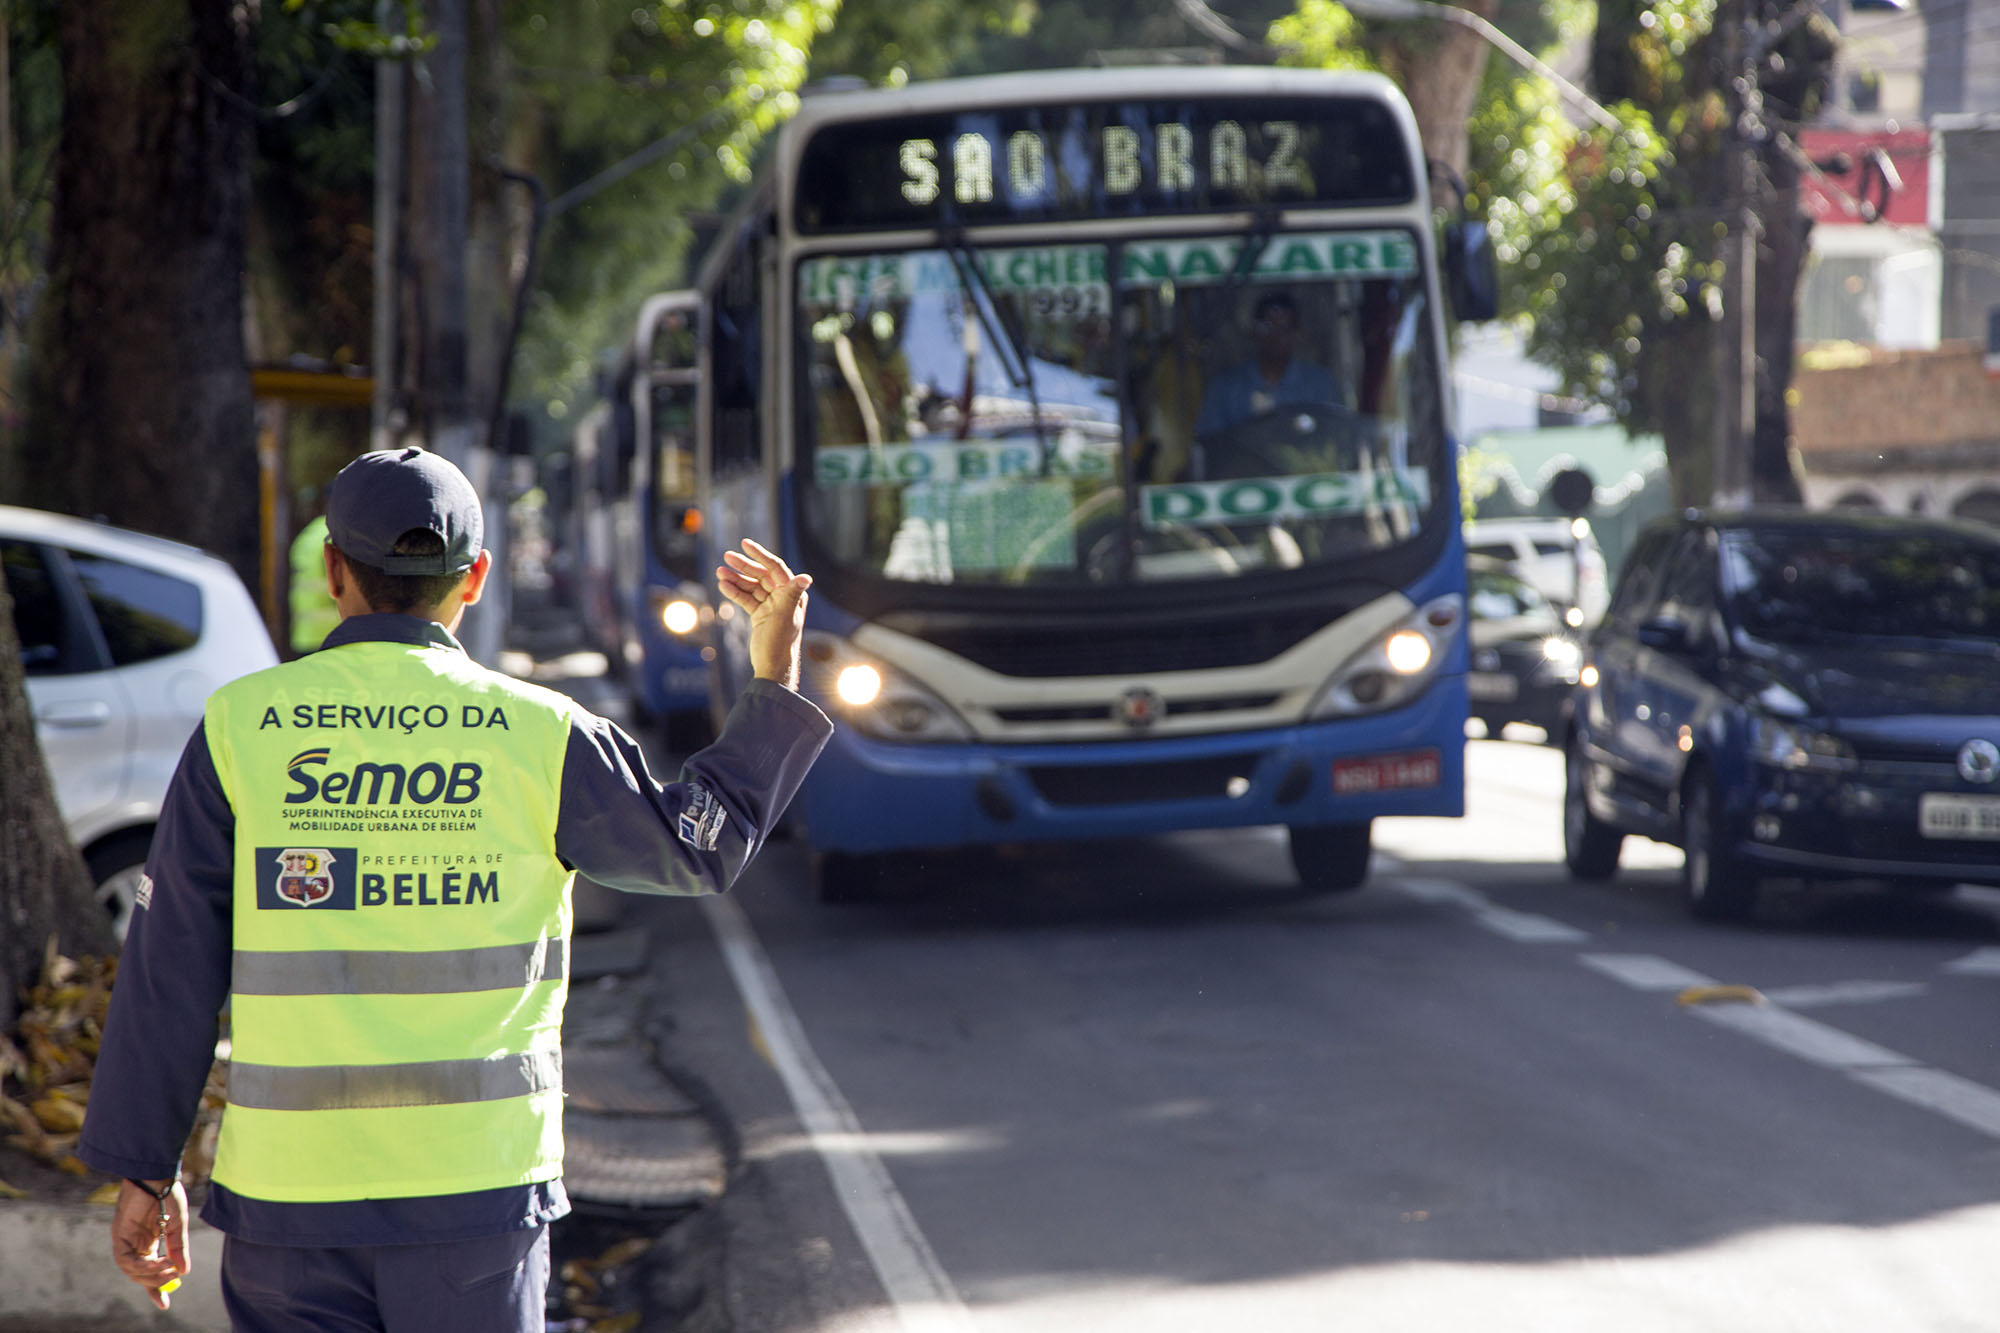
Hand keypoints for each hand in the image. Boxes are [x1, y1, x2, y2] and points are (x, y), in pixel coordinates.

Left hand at [111, 1177, 188, 1309]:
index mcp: (150, 1242)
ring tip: (169, 1268)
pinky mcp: (119, 1235)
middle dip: (155, 1283)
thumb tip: (183, 1271)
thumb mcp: (178, 1224)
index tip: (165, 1304)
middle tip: (172, 1280)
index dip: (156, 1288)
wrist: (157, 1175)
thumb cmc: (168, 1194)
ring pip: (131, 1271)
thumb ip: (178, 1247)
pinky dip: (141, 1265)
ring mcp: (126, 1240)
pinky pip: (125, 1260)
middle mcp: (136, 1244)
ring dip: (149, 1274)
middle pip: (139, 1275)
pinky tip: (158, 1261)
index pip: (150, 1271)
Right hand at [716, 538, 811, 689]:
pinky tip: (723, 586)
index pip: (776, 568)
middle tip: (726, 557)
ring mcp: (771, 606)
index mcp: (792, 594)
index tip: (745, 544)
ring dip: (736, 579)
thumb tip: (807, 577)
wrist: (772, 668)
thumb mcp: (784, 616)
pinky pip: (746, 599)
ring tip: (719, 573)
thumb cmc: (781, 643)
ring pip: (751, 586)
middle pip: (761, 575)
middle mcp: (783, 597)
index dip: (761, 555)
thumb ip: (791, 594)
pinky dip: (735, 593)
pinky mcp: (760, 615)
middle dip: (744, 566)